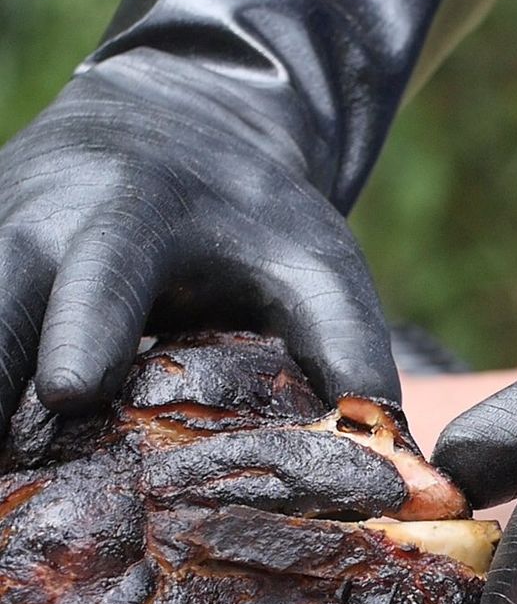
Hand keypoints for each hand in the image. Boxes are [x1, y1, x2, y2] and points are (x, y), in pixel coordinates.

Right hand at [0, 0, 516, 431]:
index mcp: (134, 215)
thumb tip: (390, 466)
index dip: (84, 326)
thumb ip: (346, 348)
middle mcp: (39, 223)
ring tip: (4, 485)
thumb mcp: (313, 262)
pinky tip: (8, 454)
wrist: (184, 118)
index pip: (103, 271)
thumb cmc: (257, 210)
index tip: (69, 388)